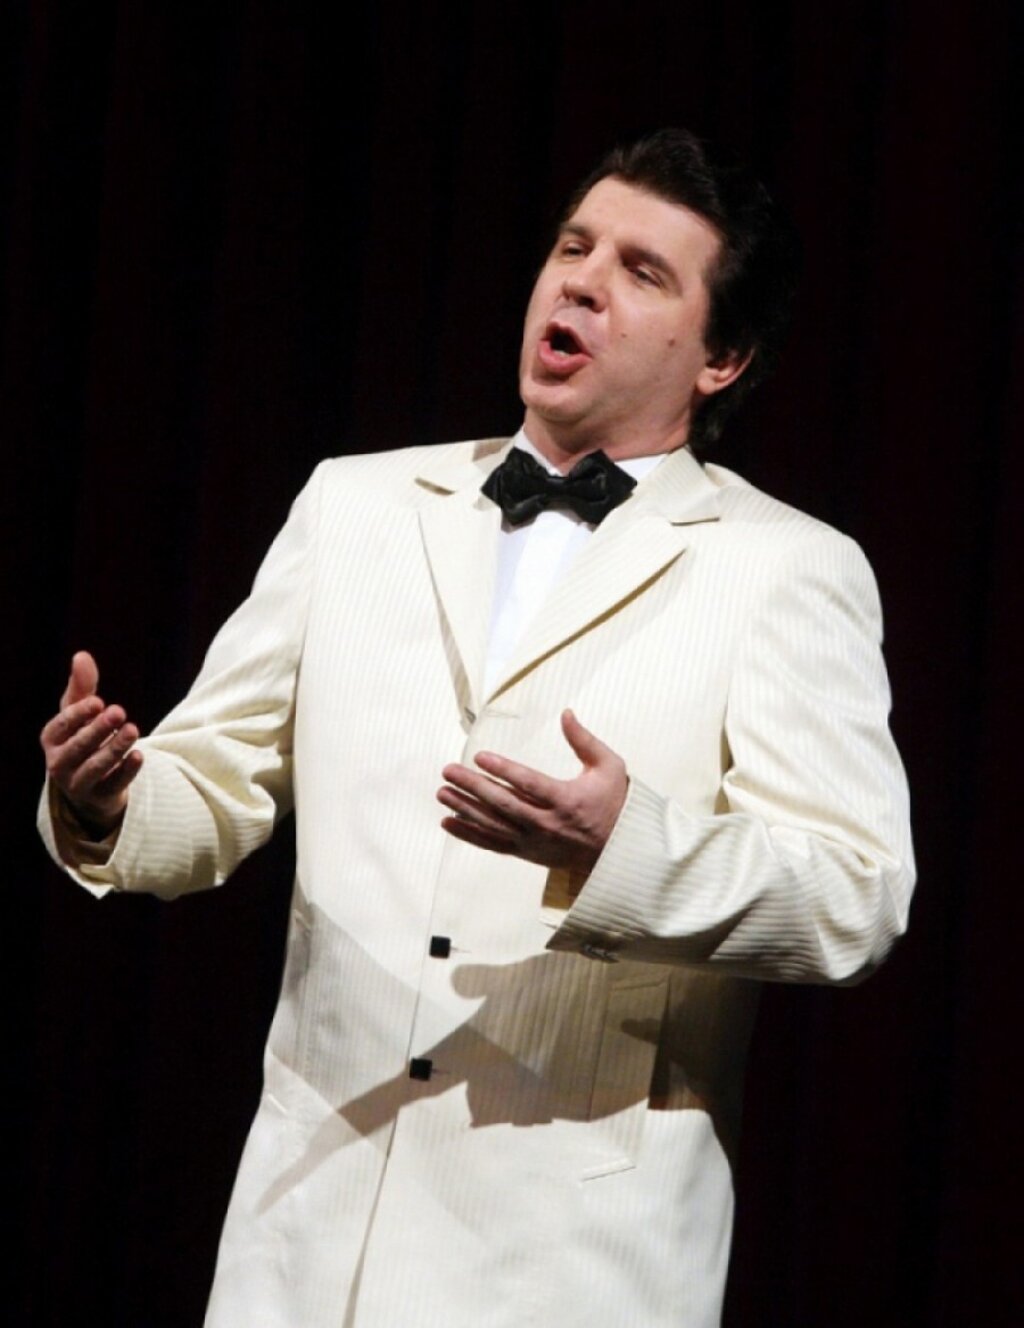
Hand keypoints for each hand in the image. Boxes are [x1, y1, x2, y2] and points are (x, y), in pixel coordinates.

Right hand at [40, 651, 142, 835]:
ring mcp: (78, 783)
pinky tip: (140, 756)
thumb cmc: (82, 738)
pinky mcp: (100, 797)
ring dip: (114, 748)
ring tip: (133, 730)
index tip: (98, 702)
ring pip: (95, 767)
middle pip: (78, 747)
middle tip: (119, 711)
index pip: (61, 725)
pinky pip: (114, 785)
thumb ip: (82, 686)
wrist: (90, 784)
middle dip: (98, 729)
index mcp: (52, 739)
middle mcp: (59, 763)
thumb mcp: (80, 712)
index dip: (79, 714)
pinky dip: (127, 771)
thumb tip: (82, 655)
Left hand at [438, 709, 626, 876]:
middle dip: (473, 786)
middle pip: (503, 804)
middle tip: (449, 770)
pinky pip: (492, 844)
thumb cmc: (613, 802)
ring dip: (465, 808)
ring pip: (493, 824)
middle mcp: (547, 823)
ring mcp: (534, 840)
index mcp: (567, 800)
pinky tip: (448, 822)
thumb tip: (566, 712)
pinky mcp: (526, 852)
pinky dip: (469, 834)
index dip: (503, 769)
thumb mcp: (609, 766)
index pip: (529, 783)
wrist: (617, 850)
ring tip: (442, 792)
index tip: (479, 755)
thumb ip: (584, 740)